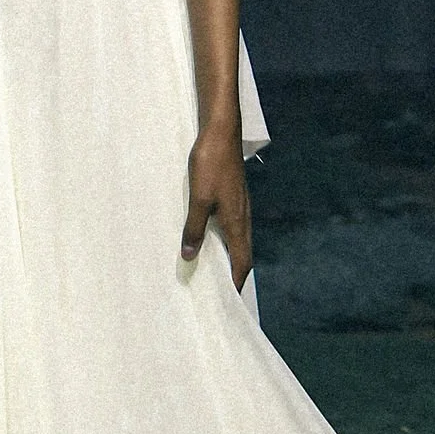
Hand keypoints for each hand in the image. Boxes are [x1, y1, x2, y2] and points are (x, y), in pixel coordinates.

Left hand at [182, 121, 252, 290]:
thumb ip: (194, 229)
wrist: (222, 132)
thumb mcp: (198, 199)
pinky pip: (233, 226)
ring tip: (214, 270)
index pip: (242, 262)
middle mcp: (243, 217)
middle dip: (235, 274)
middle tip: (222, 292)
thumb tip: (190, 256)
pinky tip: (210, 238)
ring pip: (239, 239)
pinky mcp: (234, 195)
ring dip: (229, 257)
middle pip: (244, 254)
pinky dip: (225, 240)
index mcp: (237, 223)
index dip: (237, 283)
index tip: (230, 301)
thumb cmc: (211, 164)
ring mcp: (240, 206)